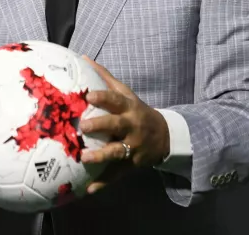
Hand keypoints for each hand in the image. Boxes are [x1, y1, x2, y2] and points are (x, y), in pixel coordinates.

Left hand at [78, 56, 170, 194]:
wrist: (165, 136)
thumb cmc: (137, 111)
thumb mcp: (127, 94)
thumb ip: (105, 78)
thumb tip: (83, 58)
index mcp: (130, 108)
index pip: (117, 100)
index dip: (104, 97)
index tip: (88, 95)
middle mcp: (132, 127)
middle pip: (117, 125)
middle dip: (101, 125)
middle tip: (84, 126)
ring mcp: (134, 147)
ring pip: (117, 152)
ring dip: (101, 156)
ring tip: (84, 158)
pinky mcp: (132, 164)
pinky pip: (117, 174)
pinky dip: (103, 183)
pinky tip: (88, 190)